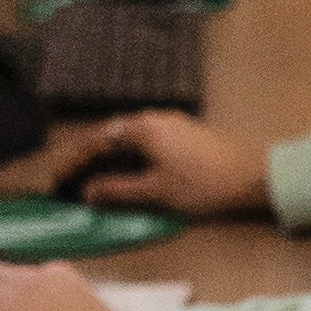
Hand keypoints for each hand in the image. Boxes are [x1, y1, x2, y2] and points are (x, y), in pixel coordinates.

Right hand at [56, 109, 274, 220]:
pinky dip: (126, 158)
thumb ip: (119, 190)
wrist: (253, 175)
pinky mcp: (182, 134)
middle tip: (66, 182)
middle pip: (109, 137)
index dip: (73, 163)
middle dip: (85, 160)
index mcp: (143, 128)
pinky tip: (123, 174)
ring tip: (88, 180)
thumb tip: (88, 191)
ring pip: (126, 139)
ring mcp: (169, 124)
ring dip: (105, 159)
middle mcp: (153, 119)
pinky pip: (143, 142)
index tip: (56, 182)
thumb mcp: (157, 191)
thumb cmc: (204, 184)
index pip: (96, 141)